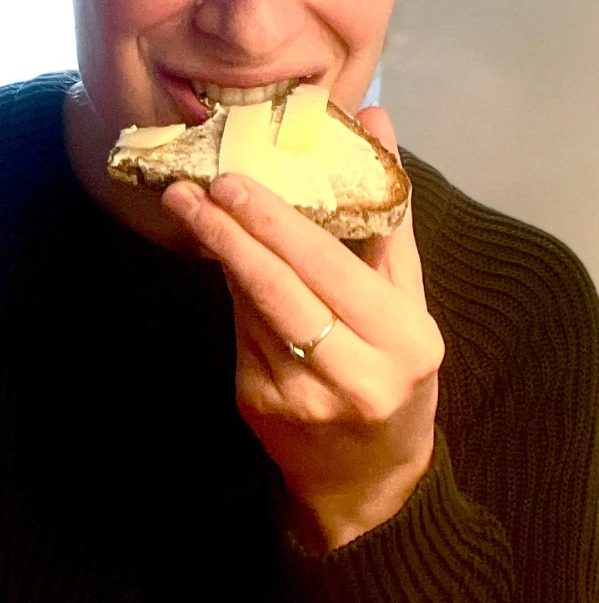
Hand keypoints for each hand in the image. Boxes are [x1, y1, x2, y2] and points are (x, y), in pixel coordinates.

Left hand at [161, 108, 443, 550]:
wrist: (367, 479)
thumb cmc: (397, 374)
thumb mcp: (409, 304)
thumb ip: (388, 216)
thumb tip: (374, 122)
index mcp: (402, 342)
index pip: (329, 269)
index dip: (278, 224)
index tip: (236, 182)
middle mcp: (351, 375)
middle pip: (278, 289)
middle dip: (230, 232)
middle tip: (193, 187)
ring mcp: (298, 396)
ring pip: (250, 308)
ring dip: (220, 254)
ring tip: (192, 207)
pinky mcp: (258, 405)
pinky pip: (238, 331)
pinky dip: (231, 290)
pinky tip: (222, 257)